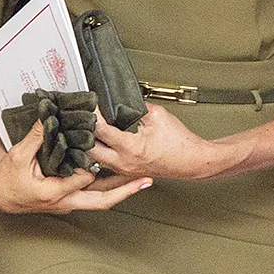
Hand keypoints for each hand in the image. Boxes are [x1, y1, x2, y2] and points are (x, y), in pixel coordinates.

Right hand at [0, 120, 153, 215]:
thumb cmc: (6, 179)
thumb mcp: (17, 156)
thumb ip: (36, 138)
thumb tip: (49, 117)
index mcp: (52, 193)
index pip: (81, 179)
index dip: (94, 165)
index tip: (106, 149)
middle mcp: (64, 202)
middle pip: (101, 200)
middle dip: (125, 191)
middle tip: (144, 181)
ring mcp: (68, 204)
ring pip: (101, 200)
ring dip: (122, 190)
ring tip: (142, 180)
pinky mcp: (70, 201)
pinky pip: (94, 196)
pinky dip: (110, 188)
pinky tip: (121, 179)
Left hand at [92, 104, 223, 181]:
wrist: (192, 161)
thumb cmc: (180, 143)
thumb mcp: (158, 115)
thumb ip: (136, 107)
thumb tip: (120, 101)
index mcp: (131, 148)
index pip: (100, 129)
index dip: (91, 114)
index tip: (88, 103)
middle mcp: (124, 162)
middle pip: (88, 149)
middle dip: (83, 132)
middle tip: (81, 117)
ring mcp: (123, 169)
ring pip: (93, 159)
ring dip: (89, 144)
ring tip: (87, 129)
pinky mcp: (125, 172)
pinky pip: (103, 164)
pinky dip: (97, 152)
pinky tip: (96, 143)